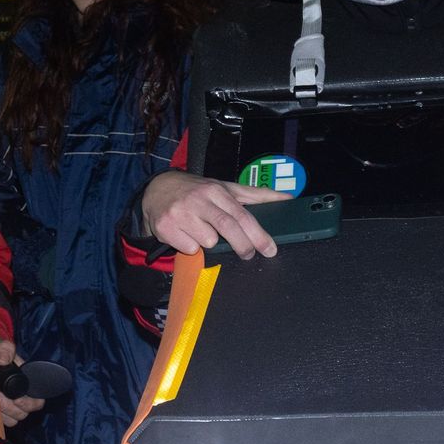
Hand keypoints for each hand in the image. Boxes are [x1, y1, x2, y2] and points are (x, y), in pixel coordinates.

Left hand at [0, 338, 43, 428]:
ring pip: (13, 420)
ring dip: (3, 411)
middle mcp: (21, 397)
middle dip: (11, 407)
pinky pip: (2, 422)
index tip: (16, 399)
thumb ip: (5, 349)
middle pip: (24, 413)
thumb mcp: (1, 347)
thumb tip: (4, 360)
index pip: (37, 402)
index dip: (28, 403)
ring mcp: (10, 406)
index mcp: (27, 383)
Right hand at [140, 170, 290, 258]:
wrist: (157, 189)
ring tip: (202, 232)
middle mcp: (198, 200)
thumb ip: (256, 195)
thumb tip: (286, 198)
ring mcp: (180, 213)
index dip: (258, 234)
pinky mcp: (165, 226)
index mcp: (216, 191)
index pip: (242, 215)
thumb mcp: (224, 188)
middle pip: (227, 228)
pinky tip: (186, 234)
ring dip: (208, 243)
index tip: (270, 249)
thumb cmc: (196, 191)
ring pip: (206, 242)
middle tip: (248, 254)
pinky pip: (188, 248)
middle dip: (242, 245)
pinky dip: (190, 246)